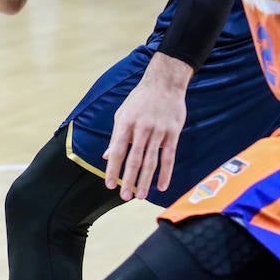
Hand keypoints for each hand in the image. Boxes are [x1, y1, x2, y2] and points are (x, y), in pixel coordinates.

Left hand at [103, 56, 189, 201]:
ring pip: (151, 161)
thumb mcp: (123, 113)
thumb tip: (106, 156)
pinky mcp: (173, 133)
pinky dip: (166, 173)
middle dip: (129, 180)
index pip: (117, 151)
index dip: (112, 169)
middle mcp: (142, 128)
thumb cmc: (140, 99)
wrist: (165, 83)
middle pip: (134, 159)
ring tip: (140, 196)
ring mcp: (158, 131)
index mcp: (126, 123)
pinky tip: (162, 186)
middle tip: (125, 196)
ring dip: (145, 180)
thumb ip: (116, 136)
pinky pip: (169, 157)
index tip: (109, 184)